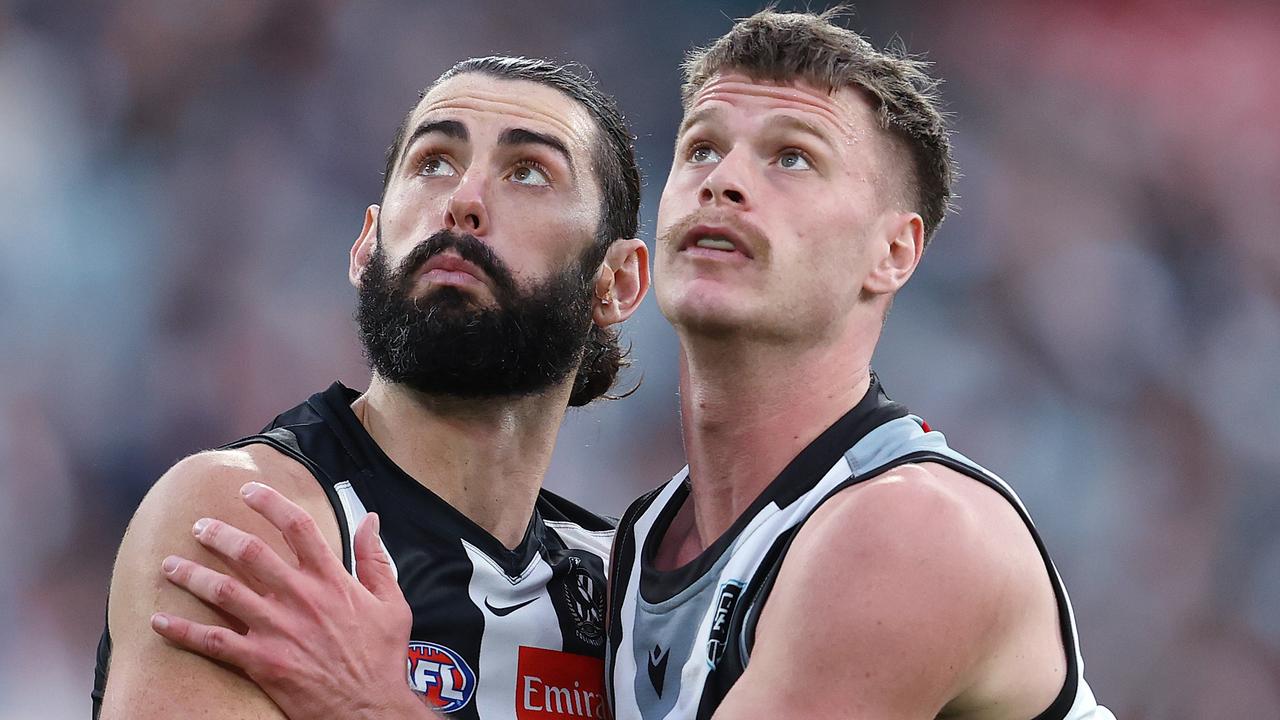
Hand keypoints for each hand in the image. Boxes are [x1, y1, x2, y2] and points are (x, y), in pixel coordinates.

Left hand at [150, 482, 429, 718]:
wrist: (370, 709)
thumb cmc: (383, 657)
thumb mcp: (391, 602)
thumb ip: (376, 558)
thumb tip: (370, 519)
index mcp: (332, 580)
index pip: (297, 527)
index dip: (270, 502)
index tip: (249, 490)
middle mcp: (301, 598)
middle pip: (250, 552)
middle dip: (218, 533)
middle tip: (200, 526)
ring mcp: (278, 630)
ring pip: (224, 592)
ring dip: (191, 575)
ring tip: (169, 565)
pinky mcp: (261, 662)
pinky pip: (213, 643)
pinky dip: (183, 631)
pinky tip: (159, 620)